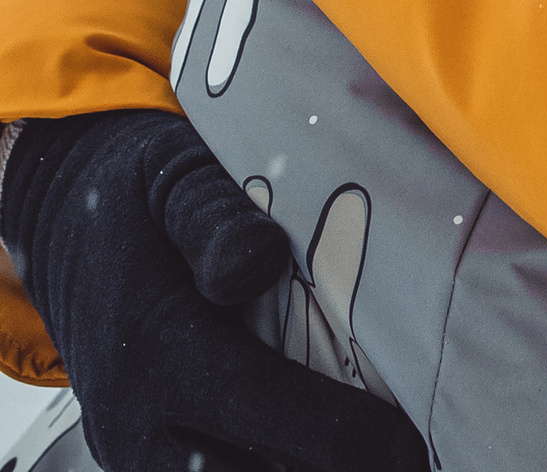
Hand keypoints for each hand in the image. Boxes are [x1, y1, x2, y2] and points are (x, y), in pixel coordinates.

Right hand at [0, 109, 425, 471]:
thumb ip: (214, 218)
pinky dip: (270, 467)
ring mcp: (137, 455)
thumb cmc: (136, 195)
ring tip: (377, 454)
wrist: (61, 226)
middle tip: (408, 457)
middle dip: (330, 470)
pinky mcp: (146, 465)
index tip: (411, 443)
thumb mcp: (173, 177)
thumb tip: (255, 262)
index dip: (345, 437)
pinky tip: (323, 447)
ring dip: (300, 469)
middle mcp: (140, 423)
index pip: (264, 411)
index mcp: (158, 351)